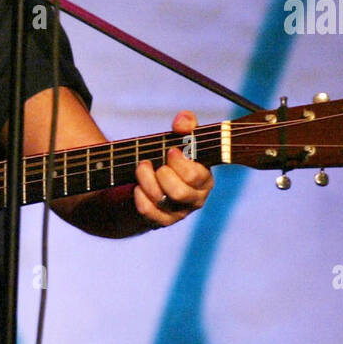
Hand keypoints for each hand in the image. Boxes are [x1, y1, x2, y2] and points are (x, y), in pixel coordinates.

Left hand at [133, 110, 212, 227]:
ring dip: (146, 181)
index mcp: (205, 179)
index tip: (170, 151)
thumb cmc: (171, 157)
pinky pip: (149, 212)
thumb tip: (182, 122)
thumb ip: (187, 124)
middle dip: (161, 174)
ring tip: (141, 168)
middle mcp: (195, 199)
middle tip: (150, 161)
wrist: (153, 181)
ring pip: (162, 201)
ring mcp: (179, 212)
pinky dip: (140, 197)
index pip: (195, 176)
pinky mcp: (162, 221)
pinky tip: (137, 186)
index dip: (179, 162)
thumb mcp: (180, 138)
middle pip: (179, 192)